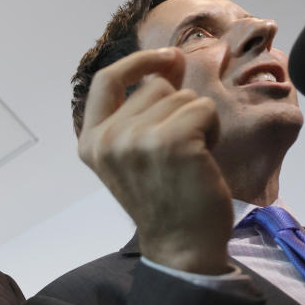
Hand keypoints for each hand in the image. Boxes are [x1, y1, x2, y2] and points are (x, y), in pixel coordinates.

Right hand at [78, 47, 232, 274]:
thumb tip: (169, 60)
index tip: (166, 59)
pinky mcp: (172, 141)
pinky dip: (213, 129)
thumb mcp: (132, 154)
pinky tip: (203, 159)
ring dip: (196, 122)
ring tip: (189, 159)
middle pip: (154, 86)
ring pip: (182, 97)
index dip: (137, 62)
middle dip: (176, 109)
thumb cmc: (165, 199)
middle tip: (177, 150)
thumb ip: (139, 112)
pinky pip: (204, 108)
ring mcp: (137, 139)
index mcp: (91, 143)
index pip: (106, 81)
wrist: (182, 245)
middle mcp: (108, 139)